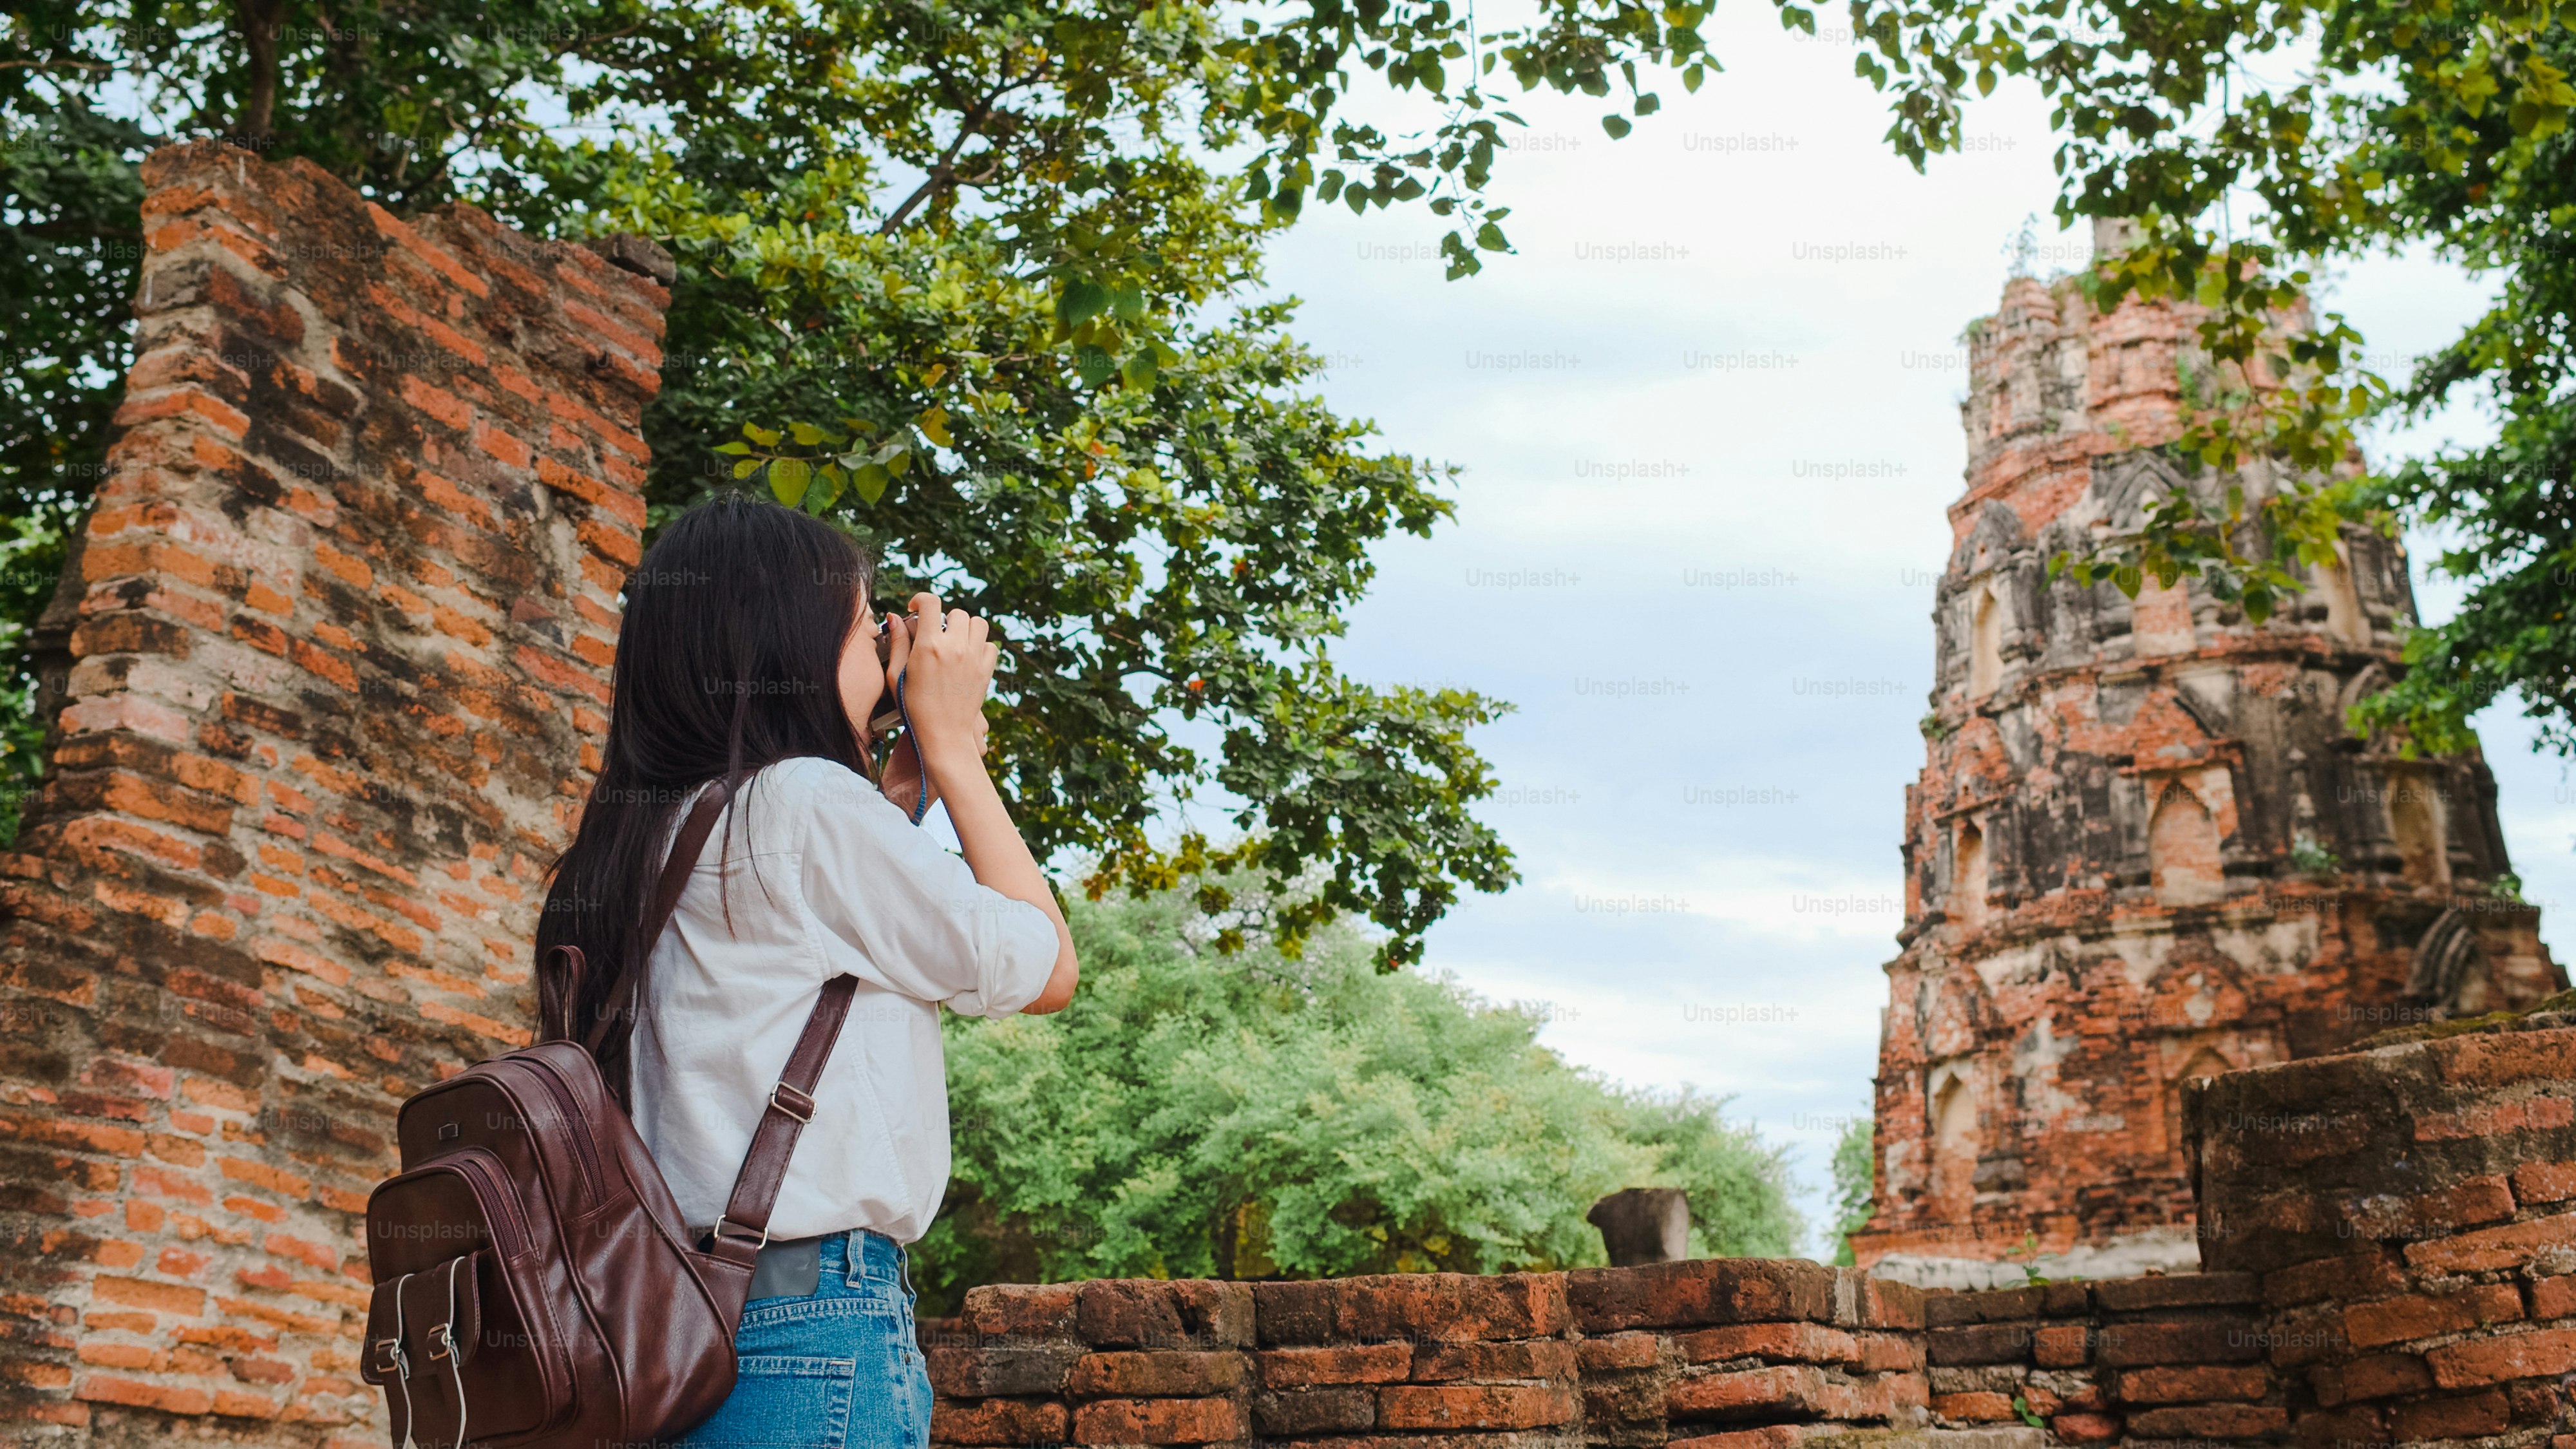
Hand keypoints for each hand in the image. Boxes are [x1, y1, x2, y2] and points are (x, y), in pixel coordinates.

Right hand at [885, 592, 994, 777]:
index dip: (920, 599)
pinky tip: (968, 657)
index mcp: (929, 645)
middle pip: (956, 612)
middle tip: (936, 635)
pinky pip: (991, 645)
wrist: (943, 734)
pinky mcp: (986, 670)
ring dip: (966, 628)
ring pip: (978, 623)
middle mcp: (955, 647)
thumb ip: (897, 642)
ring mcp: (974, 658)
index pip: (930, 602)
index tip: (916, 608)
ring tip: (955, 642)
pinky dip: (981, 646)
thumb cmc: (914, 707)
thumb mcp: (896, 674)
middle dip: (944, 619)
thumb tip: (896, 616)